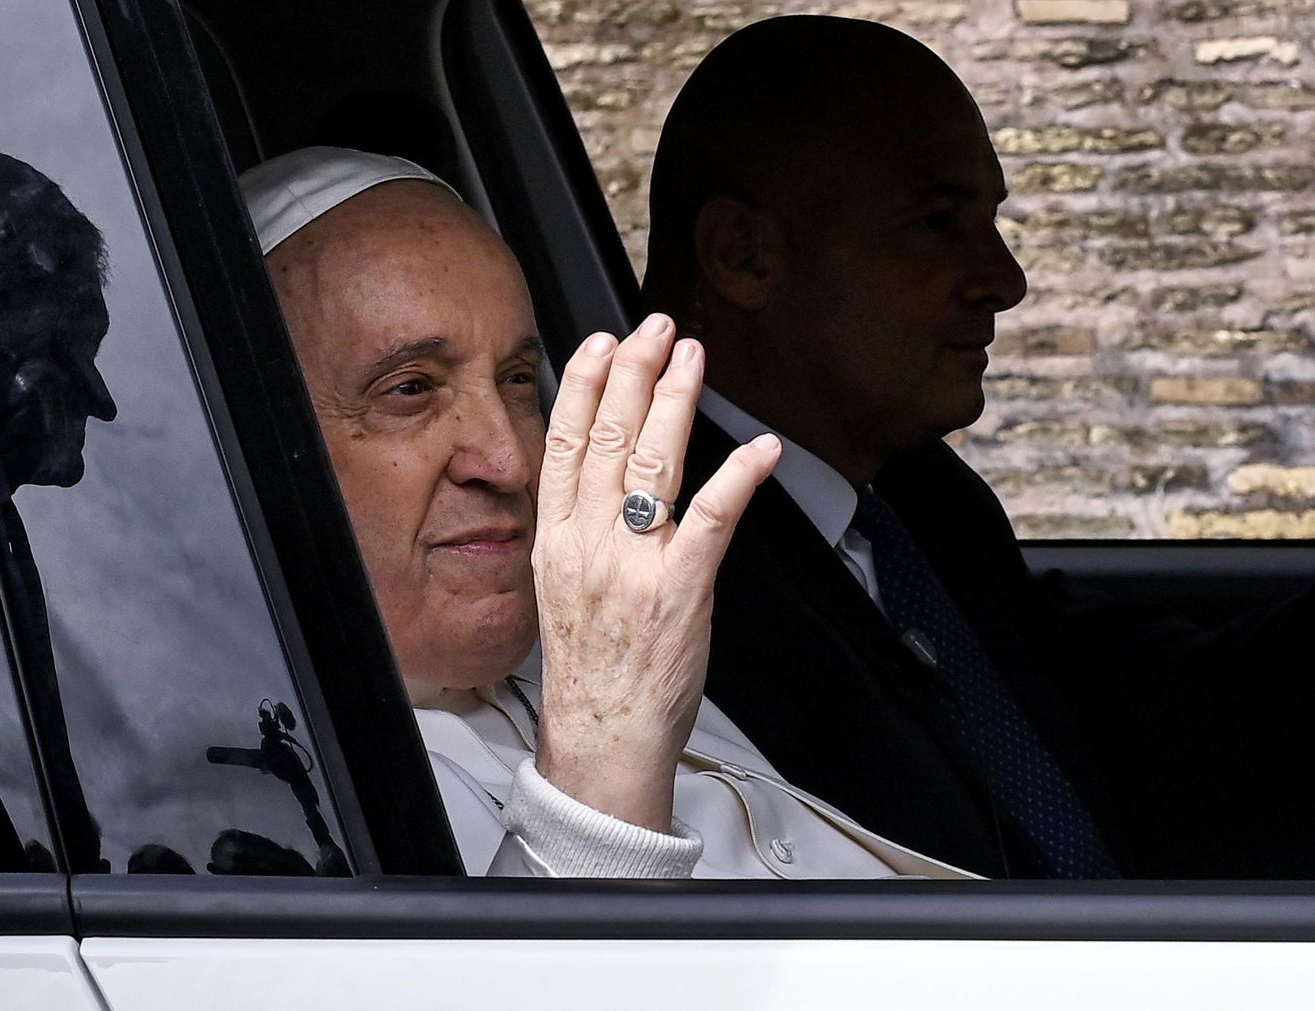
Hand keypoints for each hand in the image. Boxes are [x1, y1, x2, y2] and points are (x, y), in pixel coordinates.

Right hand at [532, 313, 779, 830]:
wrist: (603, 736)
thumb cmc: (590, 669)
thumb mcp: (562, 589)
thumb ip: (580, 529)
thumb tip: (602, 477)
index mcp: (555, 542)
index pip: (563, 445)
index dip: (583, 387)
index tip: (601, 343)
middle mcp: (589, 544)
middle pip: (607, 439)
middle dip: (635, 373)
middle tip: (657, 328)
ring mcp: (634, 565)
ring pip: (652, 464)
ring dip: (676, 402)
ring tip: (692, 357)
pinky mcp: (680, 590)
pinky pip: (711, 520)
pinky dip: (737, 478)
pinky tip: (759, 446)